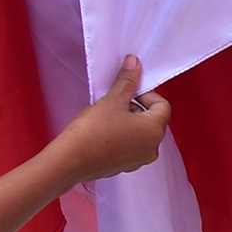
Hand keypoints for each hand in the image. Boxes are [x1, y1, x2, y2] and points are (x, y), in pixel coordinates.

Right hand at [57, 57, 170, 182]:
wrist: (69, 160)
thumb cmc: (91, 134)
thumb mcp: (112, 100)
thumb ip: (127, 81)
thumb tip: (134, 66)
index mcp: (154, 131)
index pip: (162, 105)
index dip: (146, 94)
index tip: (129, 90)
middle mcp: (152, 148)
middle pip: (152, 119)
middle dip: (135, 107)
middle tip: (116, 102)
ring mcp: (138, 160)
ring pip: (141, 132)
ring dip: (128, 121)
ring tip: (107, 116)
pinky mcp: (125, 166)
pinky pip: (130, 145)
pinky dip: (121, 135)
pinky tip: (103, 130)